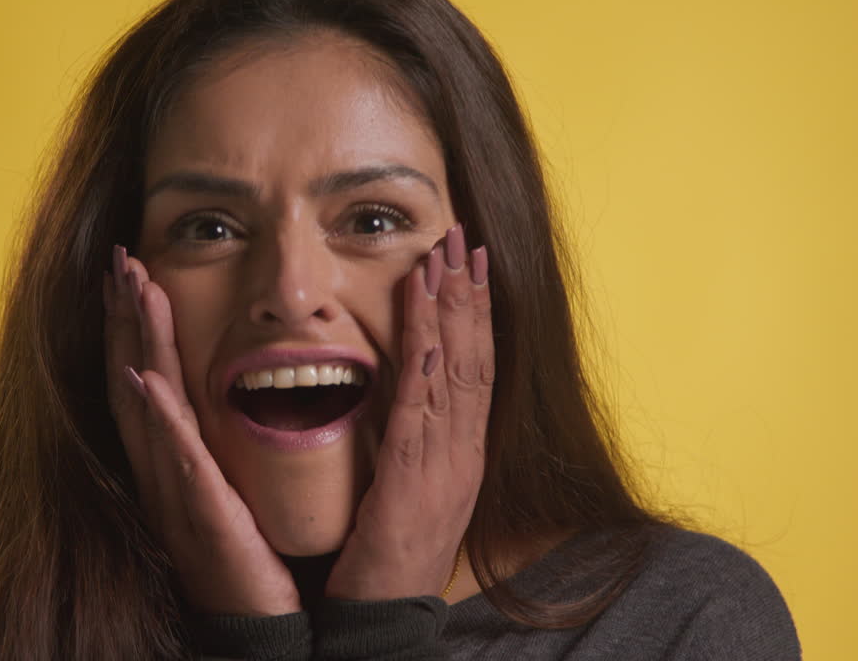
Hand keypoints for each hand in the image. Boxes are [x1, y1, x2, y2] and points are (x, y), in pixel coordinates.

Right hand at [104, 246, 301, 616]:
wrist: (255, 629)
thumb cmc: (248, 559)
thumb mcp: (231, 489)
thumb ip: (221, 444)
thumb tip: (233, 393)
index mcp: (173, 462)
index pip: (144, 380)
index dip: (133, 326)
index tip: (130, 271)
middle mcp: (162, 471)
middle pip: (133, 380)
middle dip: (125, 317)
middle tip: (120, 257)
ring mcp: (176, 493)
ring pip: (147, 406)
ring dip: (136, 343)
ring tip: (131, 288)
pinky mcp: (202, 517)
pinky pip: (177, 460)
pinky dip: (158, 418)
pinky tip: (145, 379)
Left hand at [324, 225, 492, 600]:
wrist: (383, 618)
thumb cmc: (389, 554)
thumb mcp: (407, 488)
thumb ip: (412, 441)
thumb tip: (407, 393)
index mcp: (460, 452)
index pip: (475, 367)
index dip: (474, 312)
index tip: (468, 262)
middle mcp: (462, 453)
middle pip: (474, 359)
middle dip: (468, 296)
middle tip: (463, 239)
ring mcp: (445, 467)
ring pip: (455, 375)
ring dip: (450, 314)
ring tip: (444, 260)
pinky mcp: (415, 483)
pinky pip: (422, 412)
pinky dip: (426, 363)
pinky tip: (425, 325)